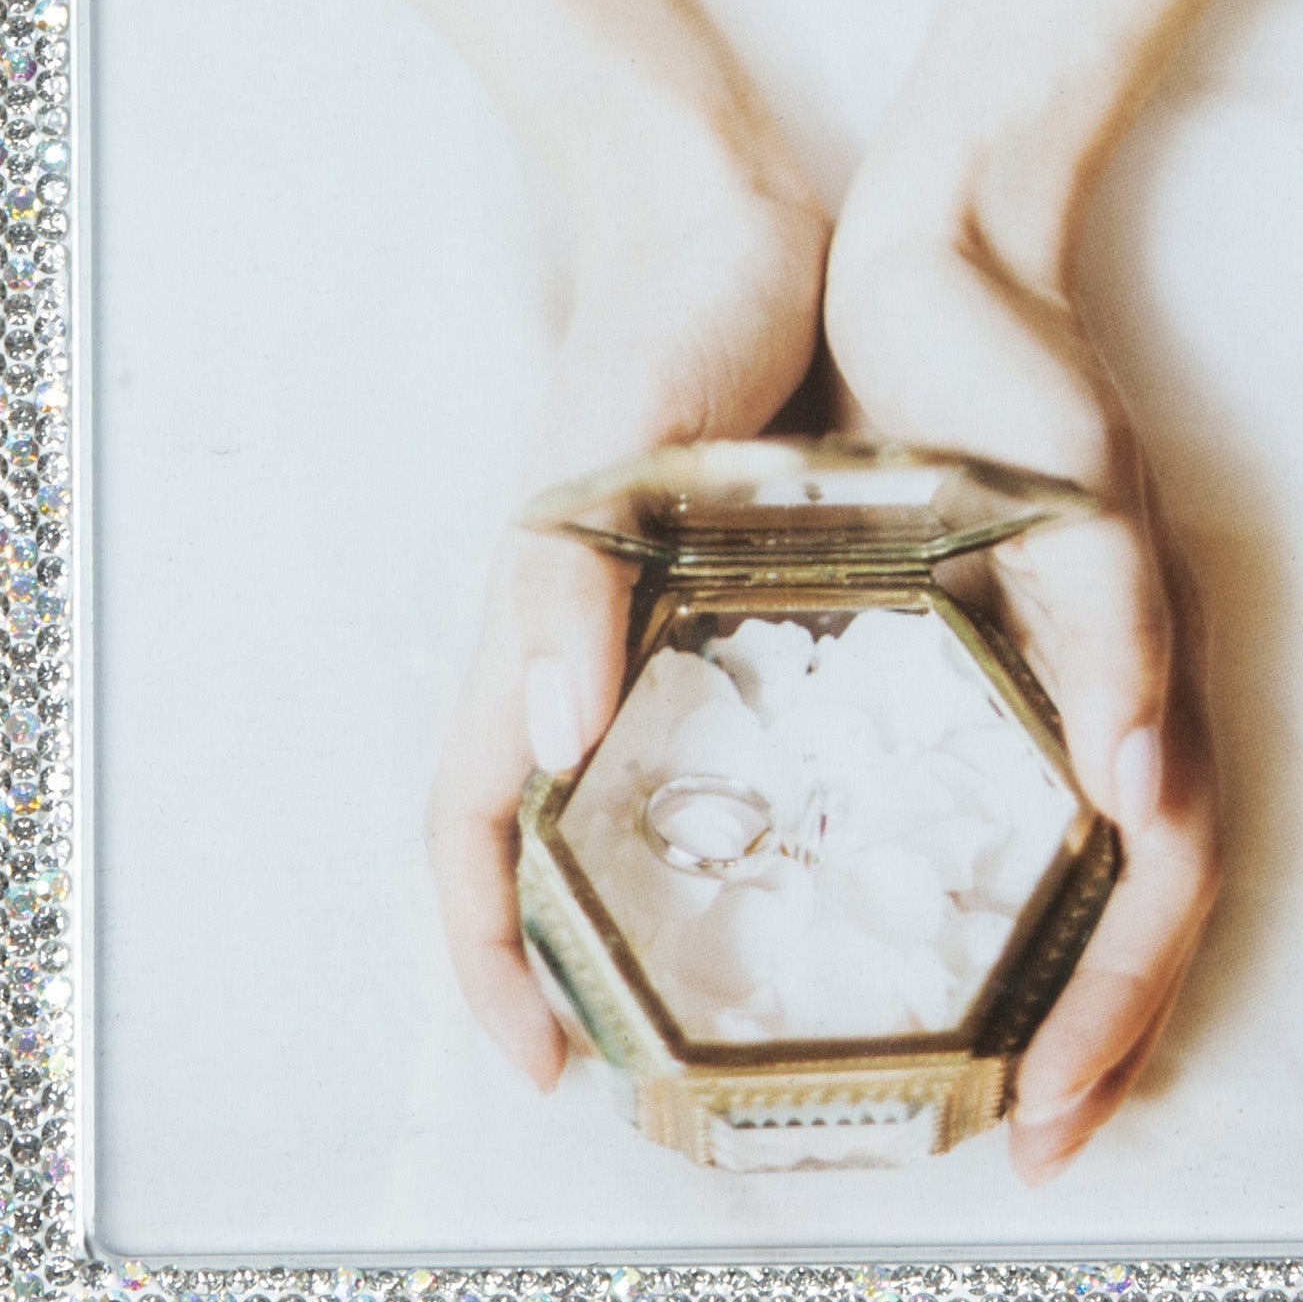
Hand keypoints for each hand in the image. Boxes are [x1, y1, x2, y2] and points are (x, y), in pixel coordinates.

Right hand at [427, 145, 828, 1089]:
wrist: (722, 222)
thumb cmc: (659, 332)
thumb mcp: (608, 458)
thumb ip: (566, 592)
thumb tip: (543, 745)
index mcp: (530, 638)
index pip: (467, 836)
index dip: (487, 962)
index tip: (543, 1072)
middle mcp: (576, 654)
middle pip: (530, 847)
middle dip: (560, 972)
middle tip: (647, 1079)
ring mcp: (643, 629)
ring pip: (621, 804)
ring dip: (652, 910)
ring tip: (745, 1004)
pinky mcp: (719, 596)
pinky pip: (713, 739)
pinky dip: (742, 819)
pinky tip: (835, 859)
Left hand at [823, 169, 1217, 1185]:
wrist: (947, 246)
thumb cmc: (1005, 363)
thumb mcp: (1067, 491)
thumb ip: (1113, 628)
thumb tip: (1145, 789)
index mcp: (1140, 674)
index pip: (1160, 887)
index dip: (1119, 1012)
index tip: (1052, 1123)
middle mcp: (1120, 692)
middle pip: (1140, 908)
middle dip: (1096, 1040)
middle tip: (1024, 1151)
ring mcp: (1069, 673)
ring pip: (1096, 873)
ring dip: (1062, 988)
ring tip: (996, 1092)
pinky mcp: (998, 645)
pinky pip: (1019, 801)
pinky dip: (999, 891)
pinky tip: (930, 932)